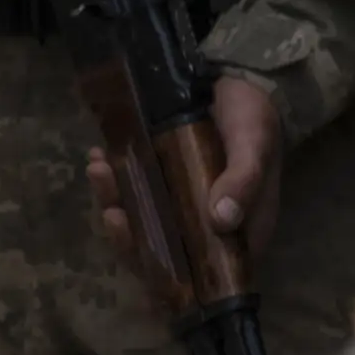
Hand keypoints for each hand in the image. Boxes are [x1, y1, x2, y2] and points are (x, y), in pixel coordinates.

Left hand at [86, 72, 289, 265]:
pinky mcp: (161, 177)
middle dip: (129, 236)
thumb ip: (244, 181)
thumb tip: (221, 219)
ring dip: (115, 201)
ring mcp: (179, 202)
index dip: (166, 271)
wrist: (240, 81)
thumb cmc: (254, 120)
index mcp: (236, 234)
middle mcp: (204, 226)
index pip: (199, 273)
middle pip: (162, 249)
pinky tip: (99, 156)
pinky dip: (114, 178)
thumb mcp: (254, 146)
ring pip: (141, 219)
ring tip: (99, 171)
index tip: (139, 246)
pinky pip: (133, 189)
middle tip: (112, 210)